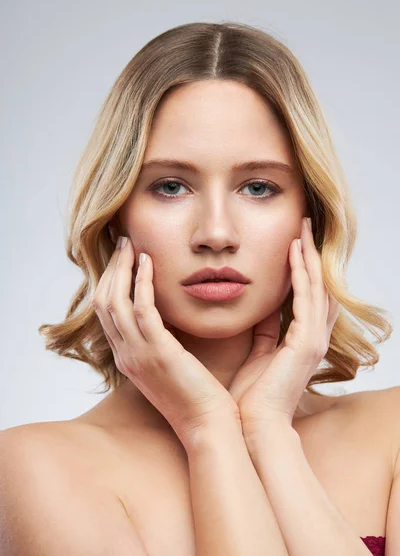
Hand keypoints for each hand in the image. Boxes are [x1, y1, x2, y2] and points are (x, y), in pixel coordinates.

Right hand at [91, 236, 238, 447]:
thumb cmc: (199, 398)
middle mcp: (125, 355)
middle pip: (103, 302)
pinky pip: (141, 308)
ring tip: (131, 244)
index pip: (106, 314)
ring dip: (121, 269)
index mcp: (128, 358)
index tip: (123, 259)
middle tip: (123, 243)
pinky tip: (149, 262)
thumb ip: (164, 342)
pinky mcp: (158, 352)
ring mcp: (138, 354)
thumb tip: (172, 316)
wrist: (209, 427)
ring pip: (114, 301)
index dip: (111, 282)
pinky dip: (141, 282)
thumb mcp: (172, 367)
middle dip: (111, 270)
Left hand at [227, 217, 341, 433]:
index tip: (295, 242)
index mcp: (302, 341)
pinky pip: (306, 298)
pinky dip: (301, 273)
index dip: (306, 268)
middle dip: (312, 255)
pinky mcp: (306, 343)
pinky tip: (294, 251)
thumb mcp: (258, 355)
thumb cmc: (252, 396)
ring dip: (309, 256)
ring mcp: (314, 340)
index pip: (310, 296)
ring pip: (317, 287)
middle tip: (305, 226)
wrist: (252, 426)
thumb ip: (265, 332)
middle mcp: (314, 338)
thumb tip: (262, 309)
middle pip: (319, 286)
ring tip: (302, 229)